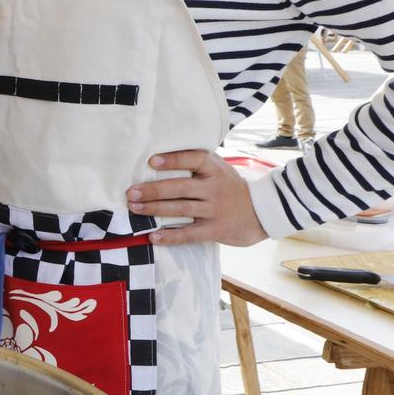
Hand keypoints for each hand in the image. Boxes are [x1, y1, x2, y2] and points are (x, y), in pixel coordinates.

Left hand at [127, 149, 266, 247]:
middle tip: (131, 193)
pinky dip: (170, 236)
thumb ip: (200, 163)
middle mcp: (215, 189)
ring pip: (181, 209)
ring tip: (135, 209)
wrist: (262, 213)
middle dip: (154, 190)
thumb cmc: (231, 188)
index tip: (152, 161)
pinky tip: (153, 236)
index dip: (174, 160)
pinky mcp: (215, 230)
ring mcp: (215, 210)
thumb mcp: (221, 169)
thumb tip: (162, 157)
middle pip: (181, 187)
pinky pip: (190, 234)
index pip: (194, 159)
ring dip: (155, 210)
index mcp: (216, 170)